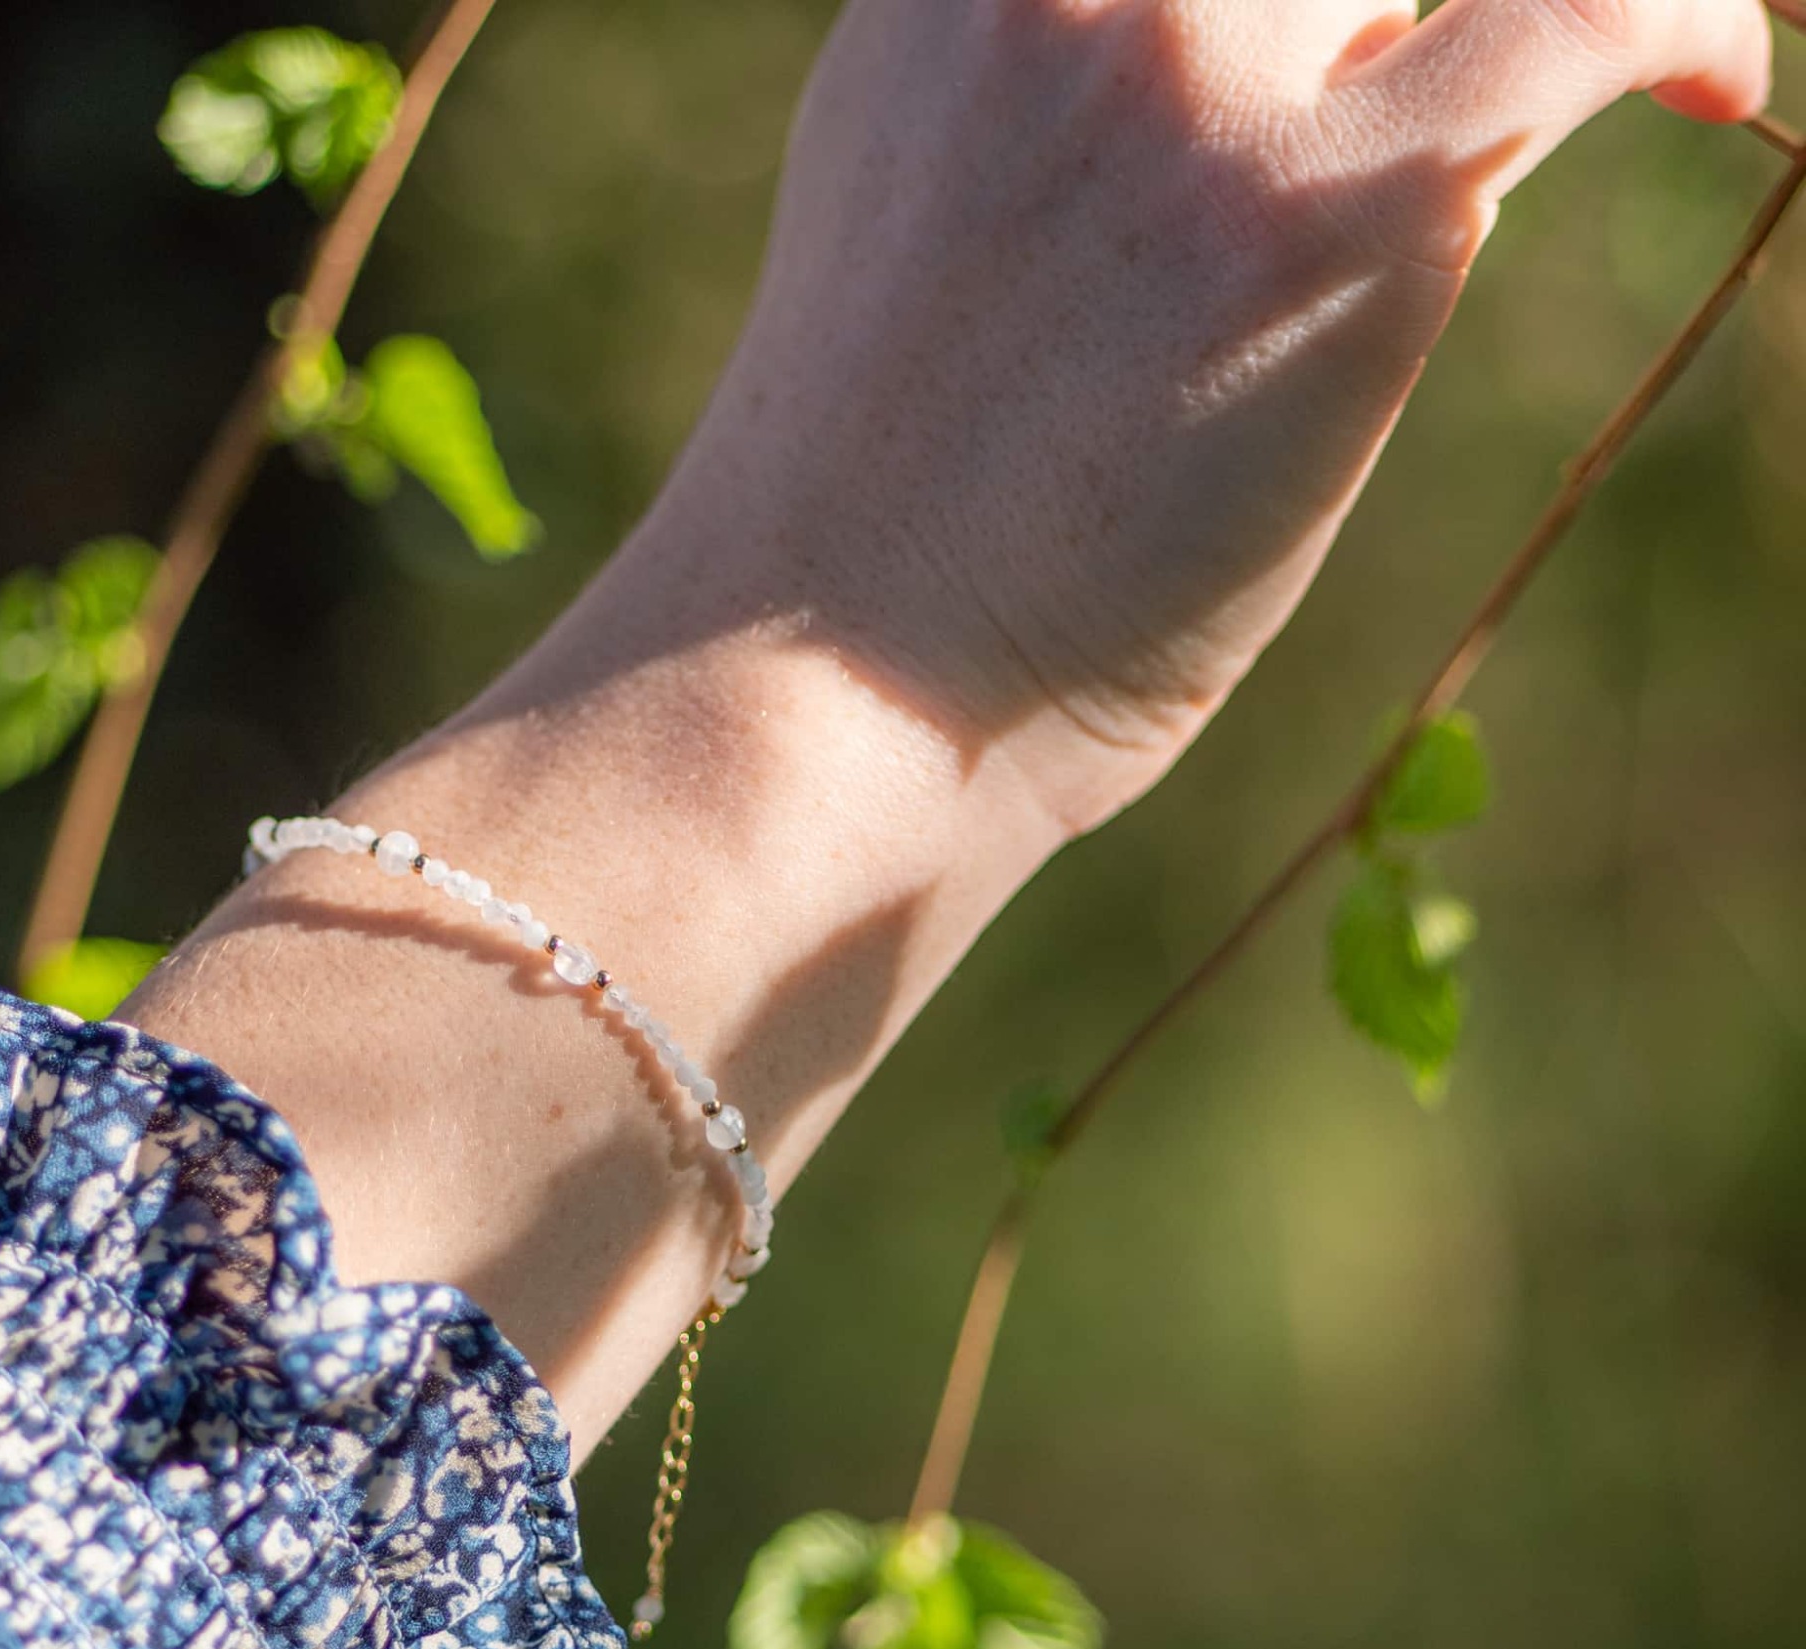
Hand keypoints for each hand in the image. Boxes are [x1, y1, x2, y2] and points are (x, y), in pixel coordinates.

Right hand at [656, 0, 1771, 830]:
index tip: (1368, 12)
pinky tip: (1721, 84)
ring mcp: (1188, 81)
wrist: (819, 694)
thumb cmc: (880, 542)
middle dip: (1394, 1)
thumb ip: (1066, 138)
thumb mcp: (934, 261)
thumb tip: (1282, 103)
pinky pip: (1585, 18)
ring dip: (1507, 31)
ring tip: (1581, 89)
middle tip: (1427, 92)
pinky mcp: (1317, 217)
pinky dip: (1687, 20)